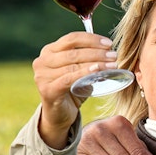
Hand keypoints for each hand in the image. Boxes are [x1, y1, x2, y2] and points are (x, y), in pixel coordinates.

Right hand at [33, 32, 118, 148]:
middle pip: (73, 51)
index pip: (71, 39)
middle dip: (97, 52)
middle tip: (114, 55)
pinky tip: (98, 72)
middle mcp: (42, 61)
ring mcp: (42, 76)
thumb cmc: (71, 90)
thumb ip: (88, 60)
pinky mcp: (47, 90)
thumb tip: (109, 52)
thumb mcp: (79, 71)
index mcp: (49, 51)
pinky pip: (69, 78)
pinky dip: (85, 73)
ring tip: (112, 65)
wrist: (59, 116)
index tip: (109, 43)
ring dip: (96, 63)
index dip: (91, 39)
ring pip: (73, 64)